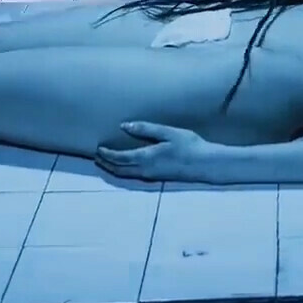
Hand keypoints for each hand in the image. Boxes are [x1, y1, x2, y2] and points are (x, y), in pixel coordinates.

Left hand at [96, 122, 223, 182]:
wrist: (205, 165)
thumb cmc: (189, 145)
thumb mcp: (168, 133)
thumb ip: (146, 129)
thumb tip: (124, 126)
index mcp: (145, 158)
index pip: (119, 158)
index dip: (107, 154)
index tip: (98, 148)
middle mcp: (145, 170)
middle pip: (119, 169)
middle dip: (106, 163)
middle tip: (97, 155)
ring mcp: (151, 176)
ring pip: (126, 174)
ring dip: (113, 168)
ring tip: (105, 161)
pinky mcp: (157, 177)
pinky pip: (133, 176)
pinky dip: (123, 171)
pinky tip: (125, 165)